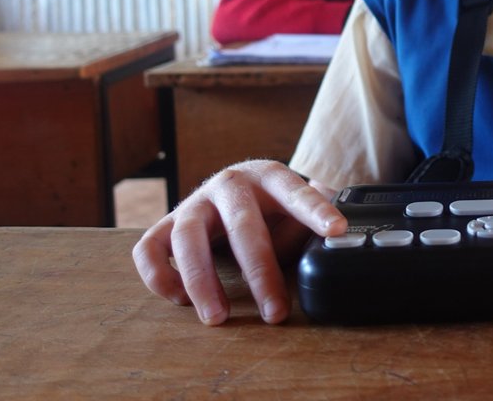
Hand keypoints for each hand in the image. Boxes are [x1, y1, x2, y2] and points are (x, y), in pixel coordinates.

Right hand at [132, 159, 346, 325]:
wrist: (232, 190)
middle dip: (260, 272)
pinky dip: (160, 276)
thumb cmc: (271, 207)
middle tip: (276, 312)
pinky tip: (181, 300)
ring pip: (188, 238)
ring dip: (202, 280)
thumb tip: (343, 235)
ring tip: (218, 317)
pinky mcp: (166, 224)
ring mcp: (194, 204)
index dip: (315, 210)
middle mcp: (229, 185)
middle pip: (243, 226)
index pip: (295, 191)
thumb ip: (317, 218)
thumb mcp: (297, 207)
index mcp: (269, 176)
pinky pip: (148, 249)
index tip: (337, 230)